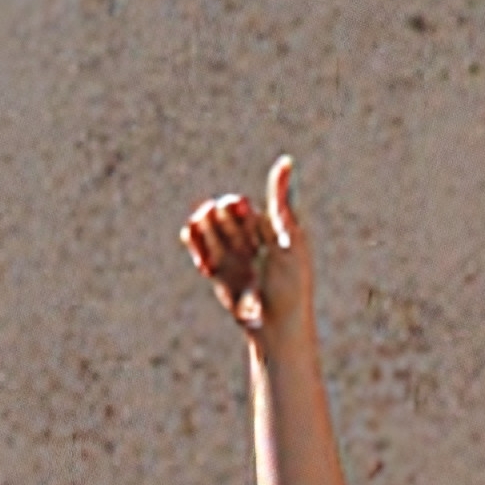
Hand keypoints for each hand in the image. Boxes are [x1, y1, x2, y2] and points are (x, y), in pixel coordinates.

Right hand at [181, 159, 312, 352]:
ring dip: (205, 234)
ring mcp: (232, 254)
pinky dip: (193, 243)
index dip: (234, 209)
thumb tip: (285, 160)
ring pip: (206, 229)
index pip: (239, 205)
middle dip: (219, 223)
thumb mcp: (288, 236)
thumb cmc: (291, 281)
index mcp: (268, 226)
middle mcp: (248, 238)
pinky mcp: (217, 271)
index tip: (241, 215)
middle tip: (233, 243)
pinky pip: (198, 248)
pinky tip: (196, 249)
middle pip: (220, 215)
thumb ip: (282, 200)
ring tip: (213, 252)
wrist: (276, 325)